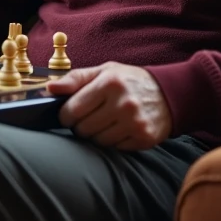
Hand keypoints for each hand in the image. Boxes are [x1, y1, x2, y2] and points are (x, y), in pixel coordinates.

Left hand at [47, 62, 172, 149]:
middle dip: (81, 125)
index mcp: (110, 83)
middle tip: (90, 117)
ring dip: (96, 135)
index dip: (66, 115)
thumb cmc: (129, 81)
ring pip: (97, 142)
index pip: (72, 110)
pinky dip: (113, 142)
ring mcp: (135, 122)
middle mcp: (123, 103)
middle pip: (83, 129)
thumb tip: (50, 88)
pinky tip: (120, 129)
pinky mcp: (143, 138)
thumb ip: (75, 79)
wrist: (170, 93)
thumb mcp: (104, 71)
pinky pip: (114, 149)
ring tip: (106, 122)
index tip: (71, 113)